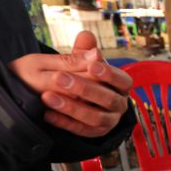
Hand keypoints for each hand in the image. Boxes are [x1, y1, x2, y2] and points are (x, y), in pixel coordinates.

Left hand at [10, 32, 132, 137]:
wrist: (62, 98)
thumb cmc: (76, 76)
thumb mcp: (76, 62)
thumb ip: (81, 52)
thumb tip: (86, 36)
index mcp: (121, 86)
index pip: (123, 81)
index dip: (109, 74)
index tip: (92, 66)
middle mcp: (119, 104)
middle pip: (108, 99)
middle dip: (84, 88)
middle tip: (59, 78)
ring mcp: (108, 121)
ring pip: (95, 118)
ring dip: (71, 107)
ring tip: (47, 97)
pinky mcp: (94, 134)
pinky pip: (81, 131)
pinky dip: (64, 122)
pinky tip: (47, 114)